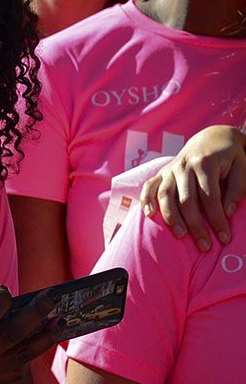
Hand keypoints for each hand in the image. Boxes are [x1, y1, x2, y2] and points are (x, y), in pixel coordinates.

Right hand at [0, 287, 58, 383]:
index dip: (1, 298)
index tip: (3, 291)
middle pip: (14, 334)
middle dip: (37, 313)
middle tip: (53, 298)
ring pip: (22, 356)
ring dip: (43, 338)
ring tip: (59, 322)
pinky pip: (16, 372)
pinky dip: (29, 357)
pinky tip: (36, 344)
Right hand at [139, 125, 245, 249]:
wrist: (212, 137)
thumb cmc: (230, 156)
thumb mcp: (242, 167)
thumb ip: (237, 189)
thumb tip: (227, 211)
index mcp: (205, 163)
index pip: (210, 197)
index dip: (217, 219)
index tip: (224, 238)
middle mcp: (183, 166)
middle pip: (187, 200)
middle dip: (196, 225)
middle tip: (205, 246)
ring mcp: (170, 169)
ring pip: (166, 196)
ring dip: (172, 218)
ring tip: (181, 235)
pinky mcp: (161, 172)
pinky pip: (149, 187)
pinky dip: (146, 200)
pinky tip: (150, 215)